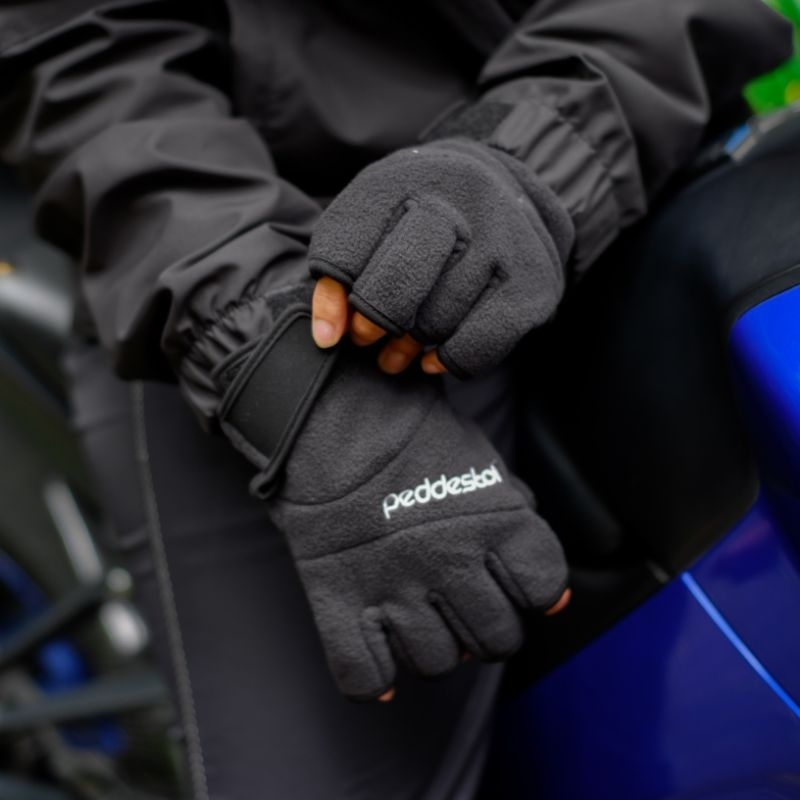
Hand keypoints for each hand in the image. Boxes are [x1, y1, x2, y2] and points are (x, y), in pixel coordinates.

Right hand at [260, 342, 570, 701]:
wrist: (332, 415)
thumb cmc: (413, 436)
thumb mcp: (482, 461)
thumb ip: (520, 521)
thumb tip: (554, 599)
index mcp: (494, 519)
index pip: (543, 588)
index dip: (531, 588)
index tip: (507, 577)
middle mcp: (449, 558)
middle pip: (497, 640)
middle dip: (488, 628)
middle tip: (462, 602)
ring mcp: (392, 583)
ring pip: (438, 663)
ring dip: (435, 646)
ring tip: (419, 613)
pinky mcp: (337, 597)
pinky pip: (365, 676)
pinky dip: (376, 677)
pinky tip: (381, 649)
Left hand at [308, 137, 573, 377]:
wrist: (505, 191)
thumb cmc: (420, 218)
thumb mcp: (373, 221)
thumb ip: (340, 268)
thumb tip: (329, 337)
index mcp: (404, 177)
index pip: (349, 246)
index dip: (332, 300)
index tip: (332, 333)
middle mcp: (459, 198)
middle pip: (399, 282)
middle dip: (377, 321)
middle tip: (370, 337)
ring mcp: (503, 239)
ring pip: (436, 321)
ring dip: (411, 346)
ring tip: (402, 347)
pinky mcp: (532, 281)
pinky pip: (476, 344)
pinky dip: (449, 360)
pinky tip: (434, 357)